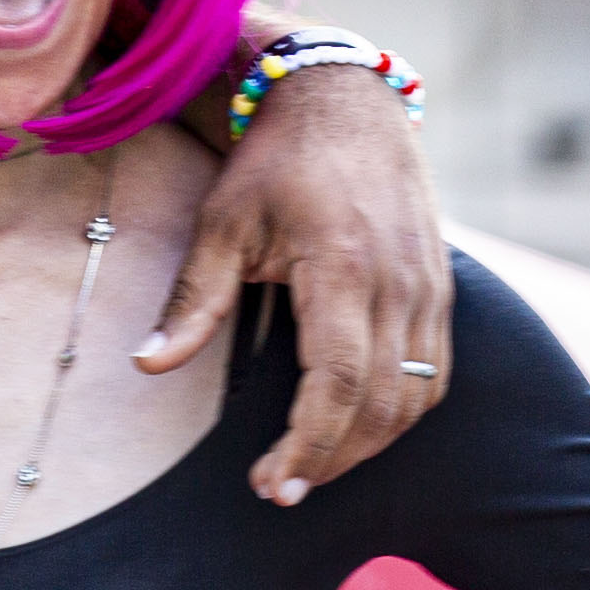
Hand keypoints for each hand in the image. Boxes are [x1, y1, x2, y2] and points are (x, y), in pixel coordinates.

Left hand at [142, 62, 446, 503]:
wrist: (346, 100)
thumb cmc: (277, 161)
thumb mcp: (223, 221)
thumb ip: (194, 299)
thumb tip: (148, 363)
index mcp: (344, 266)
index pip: (339, 383)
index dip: (308, 445)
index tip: (272, 483)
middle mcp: (399, 282)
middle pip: (381, 404)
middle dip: (331, 460)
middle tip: (282, 490)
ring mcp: (429, 286)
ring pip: (416, 397)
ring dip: (368, 445)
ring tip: (313, 467)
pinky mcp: (441, 289)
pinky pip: (435, 372)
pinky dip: (401, 413)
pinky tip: (358, 428)